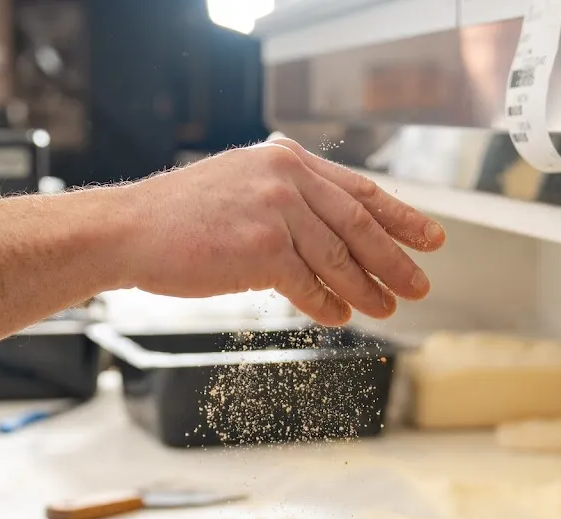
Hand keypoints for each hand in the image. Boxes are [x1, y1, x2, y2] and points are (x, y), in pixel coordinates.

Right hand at [118, 139, 444, 325]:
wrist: (130, 229)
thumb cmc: (180, 217)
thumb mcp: (241, 186)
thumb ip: (286, 199)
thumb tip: (329, 237)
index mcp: (287, 159)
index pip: (358, 190)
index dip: (401, 217)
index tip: (431, 238)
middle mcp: (286, 177)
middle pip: (358, 225)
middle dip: (395, 259)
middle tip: (420, 284)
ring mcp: (275, 211)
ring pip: (338, 258)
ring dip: (367, 289)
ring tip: (386, 308)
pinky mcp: (260, 248)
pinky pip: (307, 283)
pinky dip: (326, 304)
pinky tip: (340, 316)